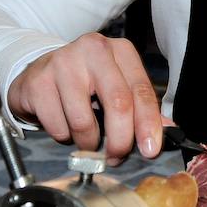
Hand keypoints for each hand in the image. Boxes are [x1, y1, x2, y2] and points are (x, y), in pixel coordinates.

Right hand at [7, 33, 162, 164]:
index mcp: (120, 50)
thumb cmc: (84, 83)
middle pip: (118, 103)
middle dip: (121, 140)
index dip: (148, 124)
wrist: (38, 74)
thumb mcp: (116, 88)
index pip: (141, 90)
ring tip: (85, 138)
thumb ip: (140, 107)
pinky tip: (62, 124)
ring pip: (84, 121)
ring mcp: (63, 62)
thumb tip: (168, 130)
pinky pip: (58, 126)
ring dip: (87, 142)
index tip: (150, 150)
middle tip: (116, 157)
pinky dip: (63, 137)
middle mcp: (93, 49)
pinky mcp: (39, 81)